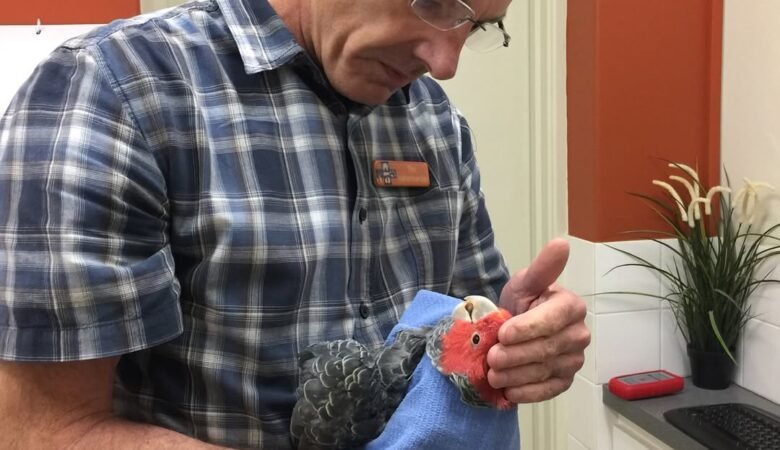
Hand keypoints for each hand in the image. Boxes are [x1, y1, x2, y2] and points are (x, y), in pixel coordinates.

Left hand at [486, 238, 590, 402]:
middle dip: (515, 355)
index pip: (551, 321)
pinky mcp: (565, 380)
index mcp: (571, 306)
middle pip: (546, 349)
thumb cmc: (523, 301)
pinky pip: (549, 391)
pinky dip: (527, 393)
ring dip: (516, 375)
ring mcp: (574, 360)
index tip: (502, 333)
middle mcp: (579, 335)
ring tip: (493, 374)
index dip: (527, 329)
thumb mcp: (526, 282)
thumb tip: (561, 243)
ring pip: (544, 371)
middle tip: (491, 357)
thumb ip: (543, 267)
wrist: (517, 327)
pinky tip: (508, 391)